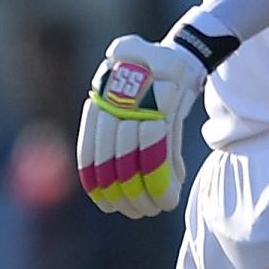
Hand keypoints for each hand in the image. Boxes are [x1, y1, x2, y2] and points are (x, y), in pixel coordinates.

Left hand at [76, 35, 204, 216]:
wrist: (179, 55)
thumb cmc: (150, 85)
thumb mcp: (126, 104)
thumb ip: (115, 137)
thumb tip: (107, 186)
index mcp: (100, 105)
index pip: (89, 156)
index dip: (96, 185)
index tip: (104, 204)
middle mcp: (114, 105)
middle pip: (113, 165)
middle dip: (124, 196)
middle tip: (135, 212)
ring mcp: (140, 107)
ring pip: (136, 165)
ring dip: (146, 194)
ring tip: (154, 208)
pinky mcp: (166, 109)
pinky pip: (161, 157)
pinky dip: (165, 182)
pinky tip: (170, 197)